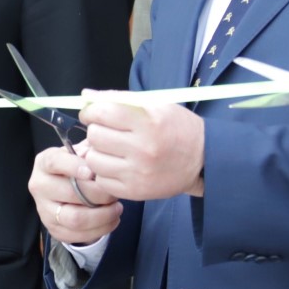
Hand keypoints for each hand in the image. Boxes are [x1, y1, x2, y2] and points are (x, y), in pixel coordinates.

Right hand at [30, 143, 119, 245]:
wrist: (65, 191)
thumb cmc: (76, 168)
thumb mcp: (81, 154)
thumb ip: (91, 151)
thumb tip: (100, 154)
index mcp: (44, 163)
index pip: (54, 162)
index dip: (74, 167)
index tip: (93, 172)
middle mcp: (39, 186)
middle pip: (70, 193)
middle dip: (99, 194)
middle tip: (115, 193)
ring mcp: (44, 210)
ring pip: (75, 219)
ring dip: (102, 215)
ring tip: (117, 208)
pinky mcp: (54, 229)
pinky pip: (79, 235)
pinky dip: (101, 229)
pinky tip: (112, 219)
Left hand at [80, 95, 203, 200]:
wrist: (203, 160)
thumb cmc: (176, 128)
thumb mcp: (155, 105)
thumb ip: (119, 99)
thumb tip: (85, 97)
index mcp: (149, 121)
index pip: (102, 112)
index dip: (90, 112)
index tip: (92, 114)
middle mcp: (143, 147)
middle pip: (95, 136)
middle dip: (95, 131)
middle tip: (106, 132)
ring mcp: (139, 172)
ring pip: (93, 160)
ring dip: (97, 153)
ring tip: (111, 150)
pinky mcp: (136, 192)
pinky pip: (101, 181)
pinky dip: (104, 173)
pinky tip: (118, 166)